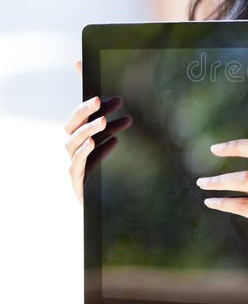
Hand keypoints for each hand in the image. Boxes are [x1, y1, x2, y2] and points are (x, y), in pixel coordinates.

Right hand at [64, 59, 132, 203]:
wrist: (101, 204)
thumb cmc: (102, 174)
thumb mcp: (107, 146)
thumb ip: (109, 128)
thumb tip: (119, 105)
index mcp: (79, 139)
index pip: (80, 117)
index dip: (91, 105)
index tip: (111, 98)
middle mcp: (73, 149)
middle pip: (72, 125)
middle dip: (85, 111)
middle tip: (101, 100)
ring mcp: (73, 164)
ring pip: (73, 143)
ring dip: (88, 130)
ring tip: (103, 121)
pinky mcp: (76, 180)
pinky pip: (76, 165)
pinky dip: (84, 152)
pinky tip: (95, 143)